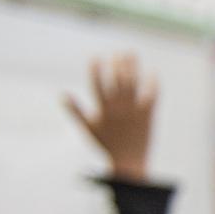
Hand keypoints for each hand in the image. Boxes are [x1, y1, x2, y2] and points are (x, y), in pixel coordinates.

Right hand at [64, 55, 155, 181]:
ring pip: (133, 83)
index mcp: (103, 110)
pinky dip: (152, 82)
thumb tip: (61, 94)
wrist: (129, 161)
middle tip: (118, 52)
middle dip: (117, 64)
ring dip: (132, 67)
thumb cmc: (106, 144)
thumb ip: (75, 110)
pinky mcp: (148, 114)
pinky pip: (152, 95)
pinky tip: (152, 71)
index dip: (95, 70)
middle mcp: (119, 108)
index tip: (95, 56)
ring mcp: (134, 111)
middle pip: (118, 80)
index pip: (97, 85)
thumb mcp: (88, 128)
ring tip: (130, 53)